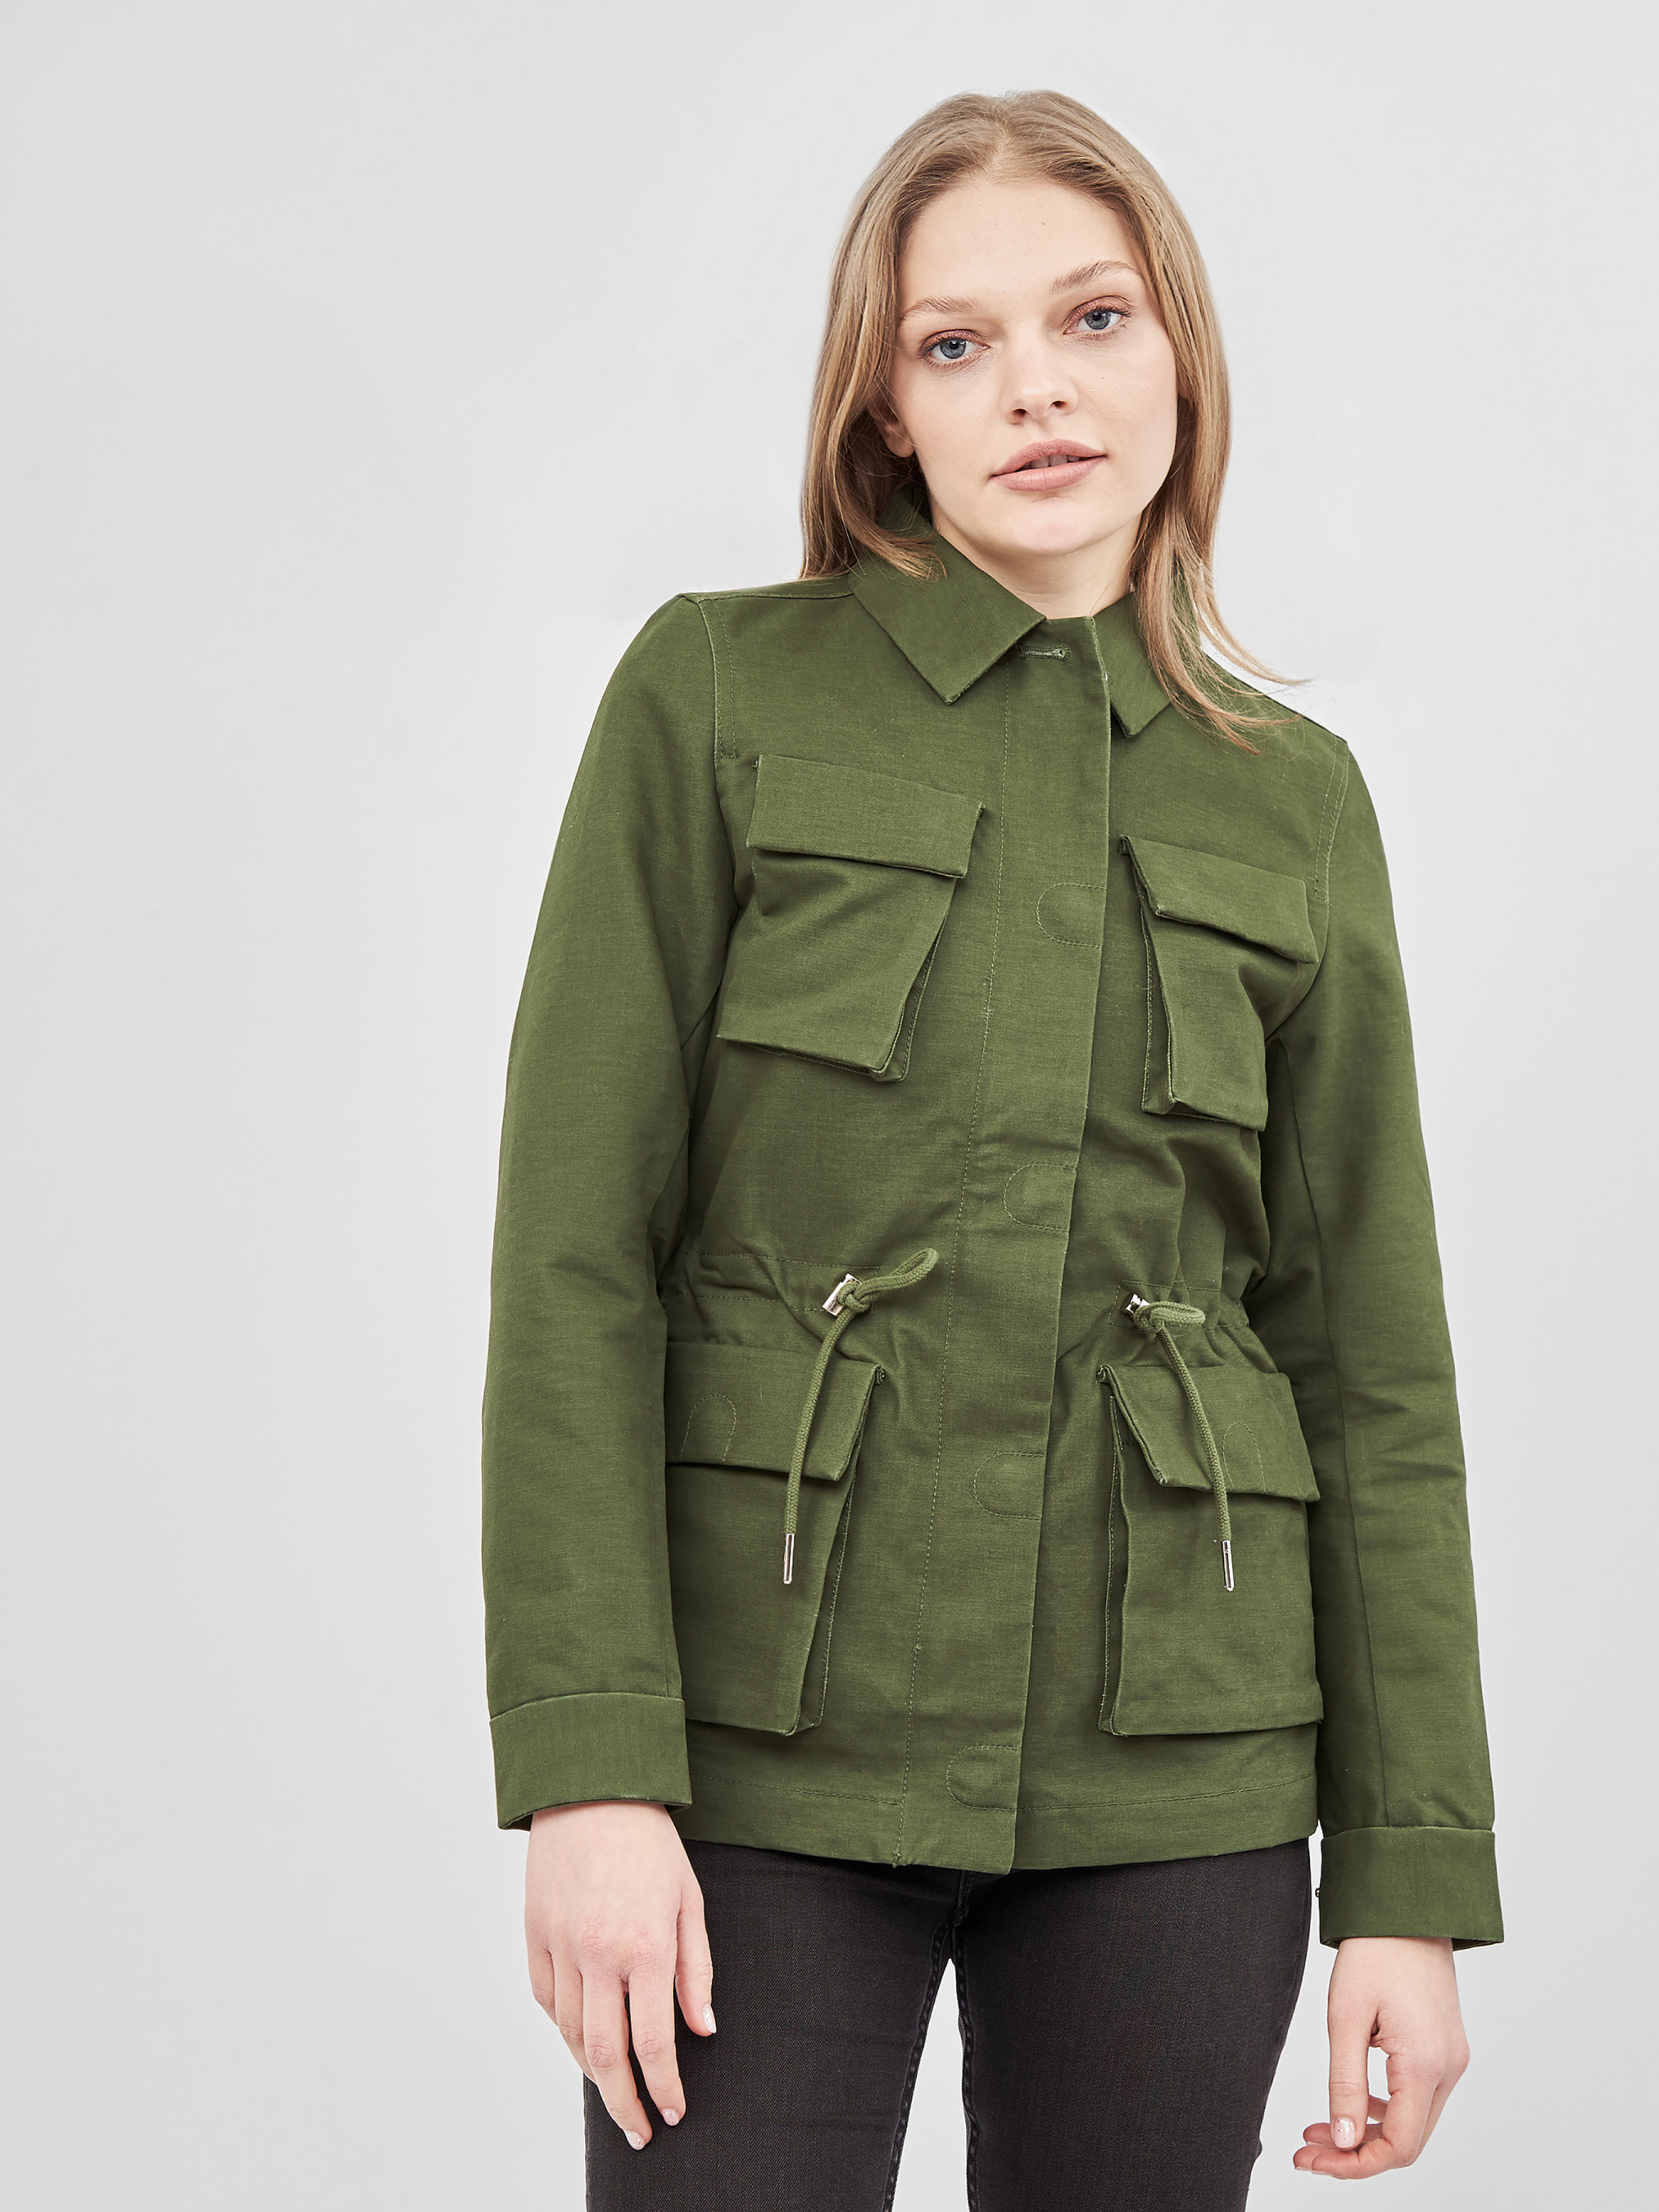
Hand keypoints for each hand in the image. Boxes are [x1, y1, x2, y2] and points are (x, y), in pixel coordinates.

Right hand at [525, 1799, 714, 2149]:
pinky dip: (564, 2029)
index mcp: (645, 1945)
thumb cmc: (649, 1841)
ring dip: (593, 2072)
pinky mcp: (533, 1934)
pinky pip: (546, 2000)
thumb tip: (703, 2029)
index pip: (652, 2042)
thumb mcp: (689, 1900)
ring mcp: (560, 1945)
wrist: (590, 1787)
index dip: (663, 2086)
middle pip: (605, 2054)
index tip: (672, 2111)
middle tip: (639, 2131)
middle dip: (624, 2103)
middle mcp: (598, 1953)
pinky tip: (583, 2038)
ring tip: (614, 2091)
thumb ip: (696, 1969)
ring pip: (571, 2034)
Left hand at [1293, 1936, 1467, 2178]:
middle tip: (1308, 2150)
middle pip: (1407, 2141)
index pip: (1398, 2145)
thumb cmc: (1375, 1952)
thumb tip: (1341, 2141)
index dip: (1354, 2163)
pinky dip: (1385, 2108)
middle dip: (1355, 2153)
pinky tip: (1351, 2101)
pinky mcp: (1445, 2049)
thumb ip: (1344, 2083)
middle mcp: (1448, 2068)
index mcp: (1426, 2064)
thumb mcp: (1345, 2017)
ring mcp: (1451, 2059)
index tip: (1313, 2159)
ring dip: (1367, 2132)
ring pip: (1414, 2122)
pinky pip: (1418, 2097)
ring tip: (1319, 2129)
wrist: (1408, 1909)